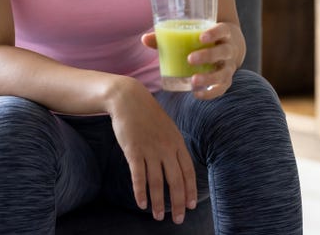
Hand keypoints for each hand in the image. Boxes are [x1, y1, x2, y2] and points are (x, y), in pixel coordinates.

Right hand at [107, 78, 197, 222]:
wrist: (129, 99)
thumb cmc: (148, 115)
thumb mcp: (168, 128)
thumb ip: (173, 146)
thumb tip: (178, 166)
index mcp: (177, 142)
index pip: (188, 171)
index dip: (190, 190)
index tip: (191, 206)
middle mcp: (166, 148)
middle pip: (175, 181)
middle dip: (178, 203)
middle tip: (178, 219)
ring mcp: (150, 150)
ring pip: (157, 182)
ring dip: (158, 202)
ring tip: (158, 216)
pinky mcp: (133, 151)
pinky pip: (138, 176)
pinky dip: (140, 192)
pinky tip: (141, 204)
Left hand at [142, 21, 242, 99]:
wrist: (229, 44)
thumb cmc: (205, 37)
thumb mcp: (195, 32)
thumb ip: (171, 36)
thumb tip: (144, 39)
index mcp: (224, 33)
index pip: (222, 30)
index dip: (214, 33)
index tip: (201, 37)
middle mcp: (229, 50)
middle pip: (223, 52)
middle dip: (208, 56)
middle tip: (190, 59)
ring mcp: (229, 66)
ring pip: (223, 73)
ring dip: (209, 78)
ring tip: (193, 81)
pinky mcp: (226, 79)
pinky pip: (221, 88)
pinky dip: (210, 93)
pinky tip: (196, 94)